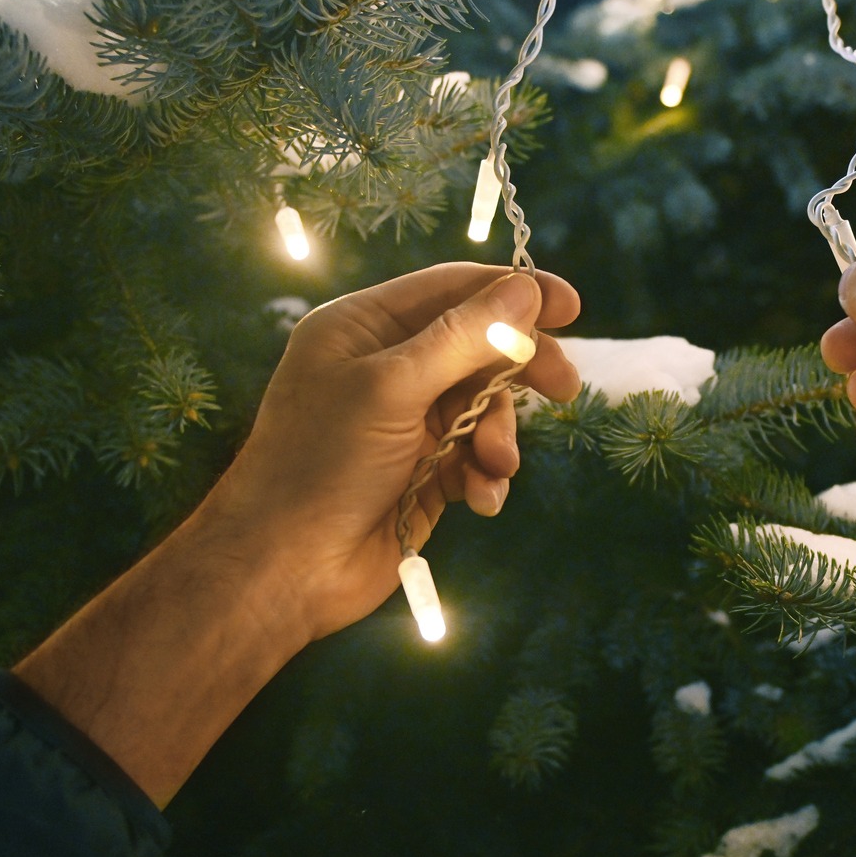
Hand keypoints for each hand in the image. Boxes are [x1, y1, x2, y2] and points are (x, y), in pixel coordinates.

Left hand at [17, 263, 580, 803]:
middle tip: (566, 387)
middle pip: (478, 347)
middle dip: (520, 370)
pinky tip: (480, 500)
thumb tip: (524, 290)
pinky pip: (475, 458)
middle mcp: (387, 367)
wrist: (284, 567)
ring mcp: (407, 422)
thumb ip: (462, 338)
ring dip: (498, 436)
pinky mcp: (424, 473)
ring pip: (484, 408)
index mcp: (365, 327)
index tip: (571, 307)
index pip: (452, 289)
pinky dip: (485, 476)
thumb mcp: (392, 387)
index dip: (513, 293)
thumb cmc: (323, 463)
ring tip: (492, 467)